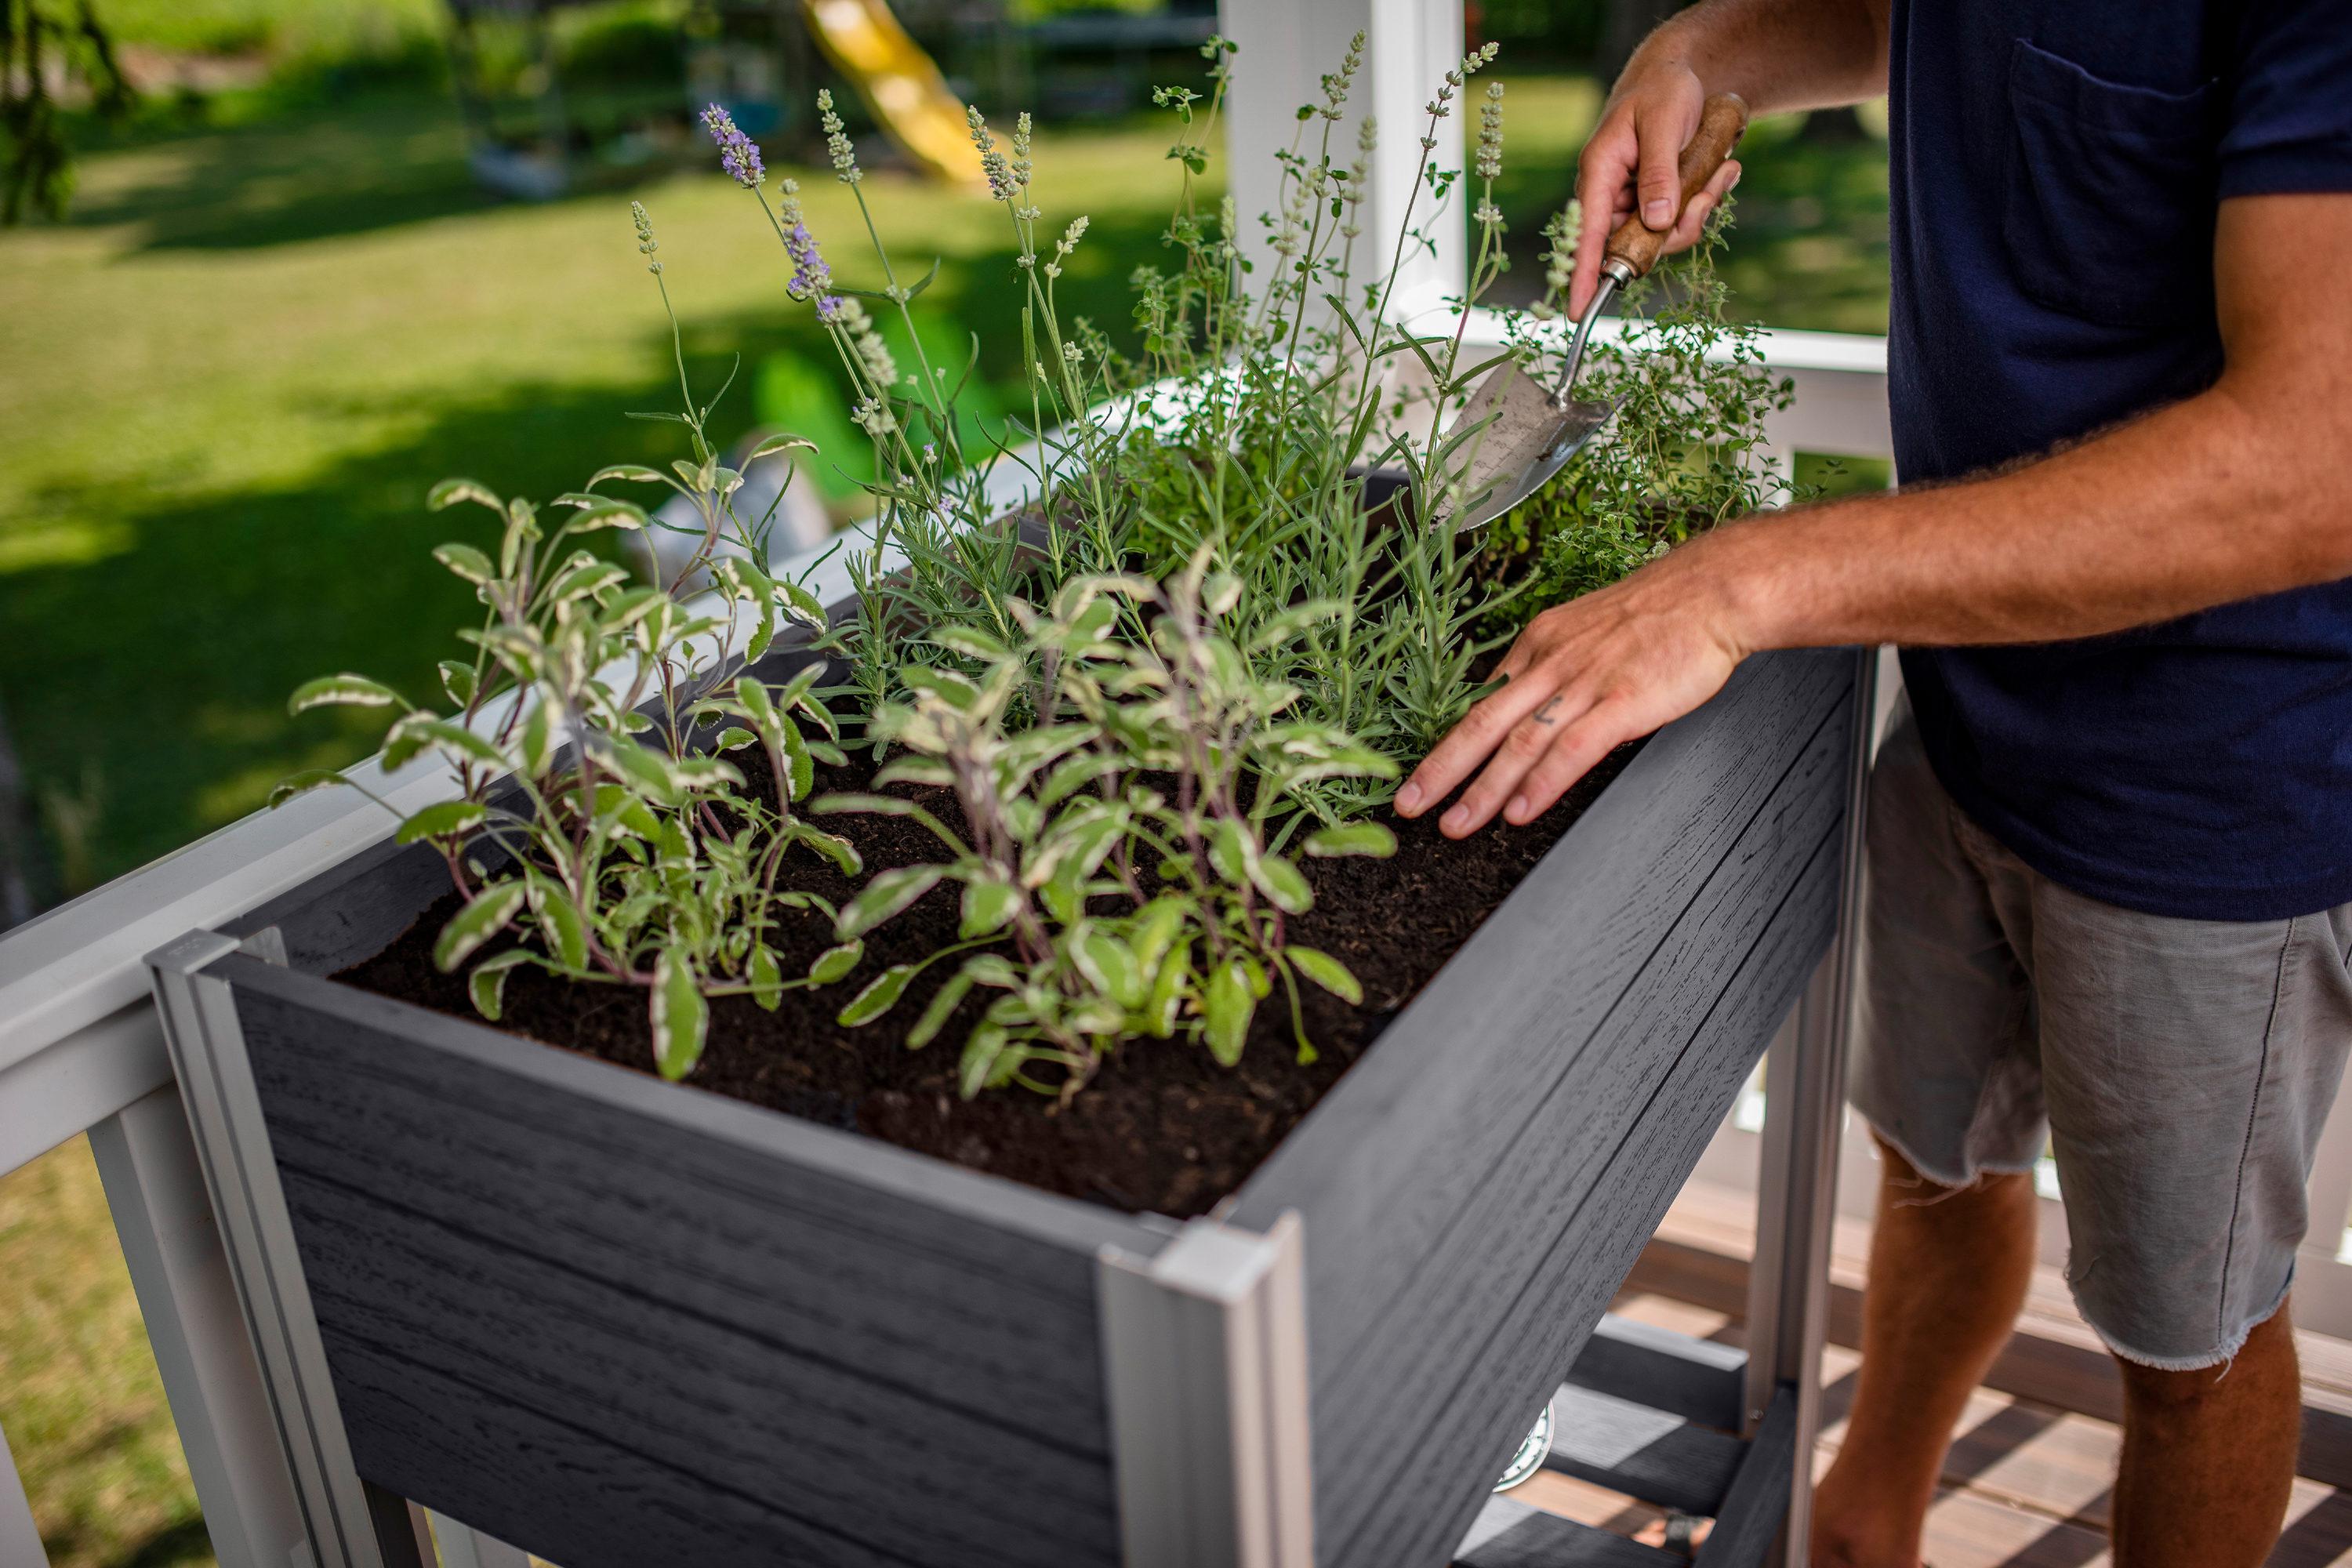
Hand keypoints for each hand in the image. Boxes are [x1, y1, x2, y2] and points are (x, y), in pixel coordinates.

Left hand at [1394, 544, 1750, 836]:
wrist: (1713, 590)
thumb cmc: (1661, 615)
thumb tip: (1543, 723)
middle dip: (1441, 770)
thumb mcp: (1590, 633)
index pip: (1481, 701)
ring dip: (1482, 789)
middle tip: (1409, 806)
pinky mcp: (1623, 700)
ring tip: (1457, 824)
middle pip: (1483, 723)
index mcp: (1540, 644)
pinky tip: (1519, 811)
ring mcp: (1586, 682)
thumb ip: (1561, 676)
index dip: (1446, 743)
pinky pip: (1572, 748)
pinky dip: (1541, 783)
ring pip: (1520, 742)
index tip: (1421, 776)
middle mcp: (1552, 663)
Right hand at [1568, 55, 1743, 319]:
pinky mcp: (1658, 201)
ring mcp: (1635, 202)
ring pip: (1665, 237)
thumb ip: (1659, 173)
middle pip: (1636, 244)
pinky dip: (1707, 200)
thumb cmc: (1662, 90)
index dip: (1583, 275)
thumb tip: (1657, 222)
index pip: (1587, 236)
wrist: (1678, 75)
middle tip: (1707, 193)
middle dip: (1678, 229)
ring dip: (1700, 210)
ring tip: (1723, 169)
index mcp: (1599, 174)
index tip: (1579, 311)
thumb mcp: (1663, 123)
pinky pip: (1681, 221)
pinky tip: (1723, 169)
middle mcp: (1612, 196)